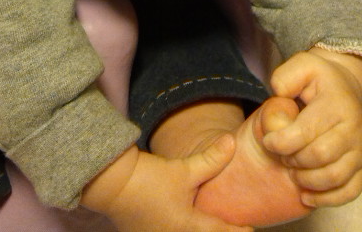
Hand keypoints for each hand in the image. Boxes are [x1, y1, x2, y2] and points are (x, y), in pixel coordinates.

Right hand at [81, 137, 252, 231]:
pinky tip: (183, 221)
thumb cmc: (150, 179)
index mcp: (189, 226)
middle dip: (218, 231)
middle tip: (234, 226)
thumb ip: (211, 159)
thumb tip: (233, 141)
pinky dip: (182, 229)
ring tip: (210, 222)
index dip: (238, 231)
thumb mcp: (183, 170)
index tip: (252, 229)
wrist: (112, 184)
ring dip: (199, 229)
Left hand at [263, 48, 361, 207]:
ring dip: (307, 180)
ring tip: (292, 170)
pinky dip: (327, 199)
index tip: (268, 141)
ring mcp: (361, 150)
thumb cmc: (320, 79)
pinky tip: (306, 195)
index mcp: (336, 105)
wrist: (348, 86)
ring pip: (334, 177)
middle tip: (281, 155)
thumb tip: (278, 95)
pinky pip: (350, 191)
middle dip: (293, 160)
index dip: (281, 142)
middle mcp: (354, 129)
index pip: (306, 132)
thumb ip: (285, 77)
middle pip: (320, 156)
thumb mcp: (302, 65)